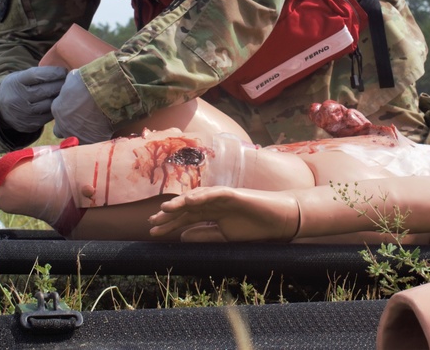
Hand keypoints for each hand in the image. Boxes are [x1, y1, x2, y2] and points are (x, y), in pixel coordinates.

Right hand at [0, 66, 67, 132]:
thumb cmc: (18, 87)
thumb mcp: (21, 77)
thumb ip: (39, 74)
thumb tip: (65, 72)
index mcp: (16, 82)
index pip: (37, 75)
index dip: (54, 73)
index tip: (64, 71)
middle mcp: (18, 98)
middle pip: (45, 91)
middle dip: (61, 85)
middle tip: (70, 82)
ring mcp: (23, 113)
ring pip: (49, 104)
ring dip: (61, 98)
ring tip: (68, 92)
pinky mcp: (30, 125)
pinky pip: (49, 116)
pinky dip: (56, 109)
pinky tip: (61, 104)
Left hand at [51, 69, 113, 142]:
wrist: (104, 92)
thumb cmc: (90, 82)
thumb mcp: (74, 77)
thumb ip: (71, 83)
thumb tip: (74, 79)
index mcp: (58, 108)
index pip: (58, 115)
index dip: (67, 112)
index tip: (77, 109)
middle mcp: (63, 125)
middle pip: (60, 131)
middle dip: (69, 127)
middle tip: (82, 121)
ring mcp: (76, 135)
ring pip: (75, 141)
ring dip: (82, 136)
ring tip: (95, 128)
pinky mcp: (91, 142)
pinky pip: (92, 144)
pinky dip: (97, 139)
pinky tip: (105, 131)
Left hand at [148, 187, 299, 241]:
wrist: (277, 221)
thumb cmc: (254, 228)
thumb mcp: (224, 237)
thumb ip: (204, 236)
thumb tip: (182, 236)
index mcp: (211, 214)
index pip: (186, 218)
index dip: (170, 224)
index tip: (154, 232)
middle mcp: (213, 203)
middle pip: (187, 208)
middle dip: (169, 215)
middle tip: (151, 222)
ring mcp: (222, 197)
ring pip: (196, 198)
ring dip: (180, 203)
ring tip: (164, 210)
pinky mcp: (233, 194)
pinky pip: (214, 193)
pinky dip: (201, 195)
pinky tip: (189, 201)